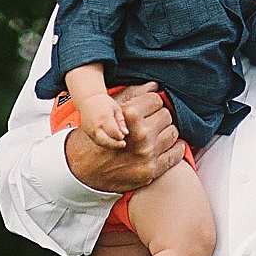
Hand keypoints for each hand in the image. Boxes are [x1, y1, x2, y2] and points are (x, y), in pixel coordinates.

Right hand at [64, 83, 186, 192]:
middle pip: (166, 115)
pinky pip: (174, 155)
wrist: (80, 171)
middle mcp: (141, 135)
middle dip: (159, 116)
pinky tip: (167, 146)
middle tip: (151, 121)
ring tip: (156, 133)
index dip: (151, 103)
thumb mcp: (106, 110)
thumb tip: (154, 85)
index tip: (148, 107)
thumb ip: (133, 95)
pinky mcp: (151, 171)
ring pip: (172, 133)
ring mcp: (147, 154)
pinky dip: (174, 149)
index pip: (156, 100)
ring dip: (166, 131)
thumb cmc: (93, 137)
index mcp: (130, 116)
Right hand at [78, 94, 128, 148]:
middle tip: (123, 144)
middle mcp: (95, 125)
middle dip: (115, 144)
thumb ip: (121, 121)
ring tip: (118, 143)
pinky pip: (96, 141)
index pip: (113, 132)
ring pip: (100, 143)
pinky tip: (110, 141)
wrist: (88, 100)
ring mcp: (89, 130)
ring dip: (110, 145)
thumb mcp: (116, 109)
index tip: (124, 134)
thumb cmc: (105, 103)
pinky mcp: (87, 132)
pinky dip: (104, 143)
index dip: (120, 136)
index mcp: (104, 117)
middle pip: (105, 140)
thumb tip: (126, 133)